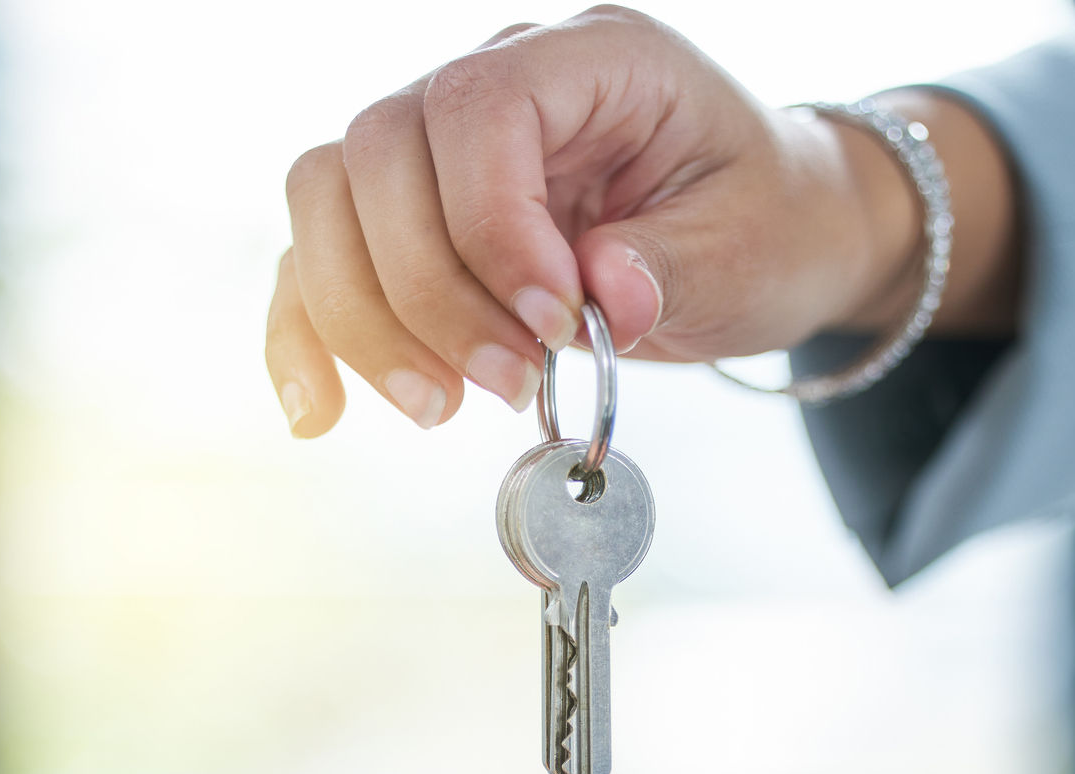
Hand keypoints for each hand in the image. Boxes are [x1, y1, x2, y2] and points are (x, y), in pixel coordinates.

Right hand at [267, 5, 1022, 435]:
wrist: (765, 232)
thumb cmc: (764, 222)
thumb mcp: (750, 246)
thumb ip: (675, 265)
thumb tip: (601, 295)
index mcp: (593, 57)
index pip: (479, 106)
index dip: (491, 224)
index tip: (553, 322)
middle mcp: (497, 79)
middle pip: (379, 152)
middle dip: (429, 289)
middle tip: (508, 383)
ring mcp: (440, 148)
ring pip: (327, 201)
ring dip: (365, 319)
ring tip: (442, 406)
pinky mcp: (410, 221)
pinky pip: (320, 260)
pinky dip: (309, 336)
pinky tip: (320, 414)